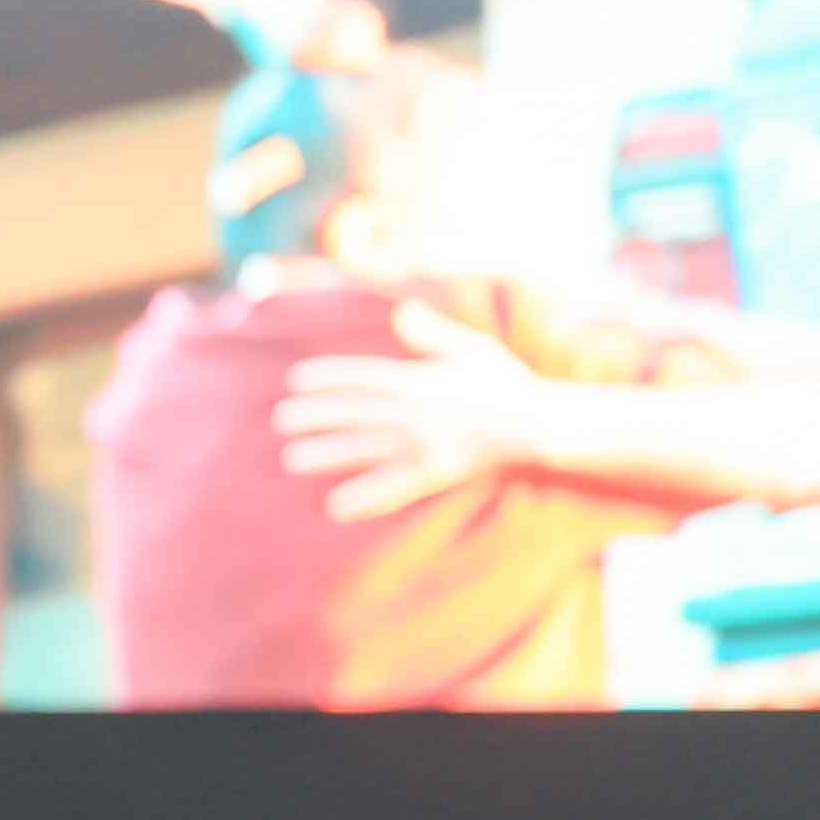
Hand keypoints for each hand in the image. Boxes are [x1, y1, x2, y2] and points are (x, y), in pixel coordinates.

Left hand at [272, 303, 551, 522]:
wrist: (538, 422)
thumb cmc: (504, 382)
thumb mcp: (471, 347)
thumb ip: (433, 332)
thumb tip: (403, 312)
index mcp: (417, 380)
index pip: (360, 376)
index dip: (325, 377)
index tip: (296, 380)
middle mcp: (413, 412)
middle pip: (351, 412)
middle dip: (313, 415)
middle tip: (281, 420)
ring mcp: (422, 444)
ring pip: (363, 448)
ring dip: (325, 454)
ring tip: (291, 458)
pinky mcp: (435, 473)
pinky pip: (393, 488)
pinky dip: (364, 498)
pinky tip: (337, 507)